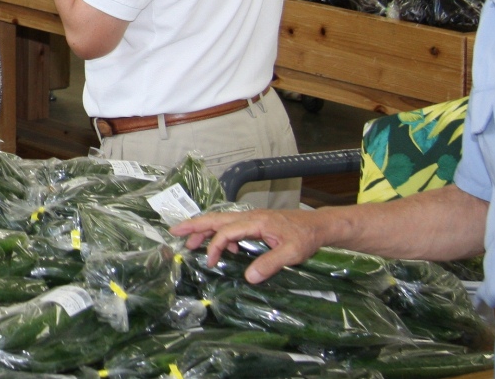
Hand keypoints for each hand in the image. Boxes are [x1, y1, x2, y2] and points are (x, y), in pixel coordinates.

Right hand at [171, 209, 326, 283]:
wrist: (319, 226)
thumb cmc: (306, 238)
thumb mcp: (292, 253)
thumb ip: (269, 264)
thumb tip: (248, 278)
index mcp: (256, 221)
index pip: (227, 231)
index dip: (214, 246)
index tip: (210, 262)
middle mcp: (250, 216)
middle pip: (216, 218)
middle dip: (195, 225)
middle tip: (174, 232)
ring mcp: (251, 218)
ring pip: (221, 220)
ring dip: (204, 229)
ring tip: (190, 242)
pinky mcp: (255, 223)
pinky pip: (230, 225)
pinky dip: (219, 234)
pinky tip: (223, 248)